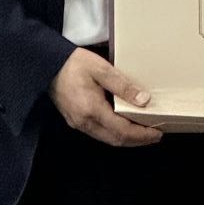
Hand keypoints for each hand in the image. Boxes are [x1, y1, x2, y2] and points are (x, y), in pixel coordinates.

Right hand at [48, 48, 163, 147]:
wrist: (46, 64)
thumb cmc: (73, 63)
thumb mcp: (101, 69)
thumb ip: (123, 86)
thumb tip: (144, 100)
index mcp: (92, 110)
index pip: (122, 131)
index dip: (142, 135)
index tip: (157, 133)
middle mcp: (84, 122)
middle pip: (116, 140)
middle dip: (137, 140)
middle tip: (154, 135)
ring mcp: (78, 123)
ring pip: (107, 139)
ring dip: (126, 138)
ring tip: (142, 131)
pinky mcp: (75, 120)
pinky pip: (99, 133)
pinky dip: (115, 132)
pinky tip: (123, 124)